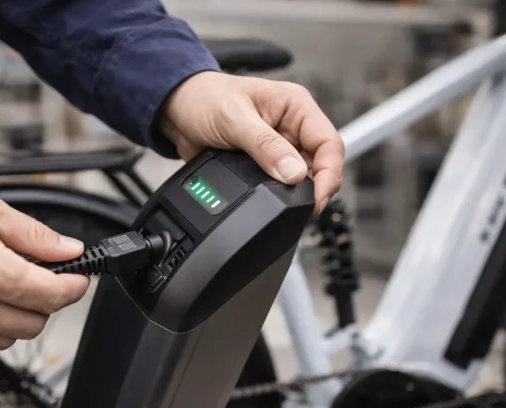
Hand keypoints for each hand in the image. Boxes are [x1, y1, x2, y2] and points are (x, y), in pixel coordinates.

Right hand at [0, 177, 88, 348]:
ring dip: (18, 316)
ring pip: (8, 338)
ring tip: (5, 285)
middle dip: (47, 301)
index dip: (74, 286)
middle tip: (40, 276)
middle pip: (35, 323)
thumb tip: (68, 250)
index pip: (53, 296)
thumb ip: (32, 235)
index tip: (77, 278)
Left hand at [160, 71, 343, 211]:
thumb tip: (295, 173)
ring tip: (288, 207)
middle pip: (321, 164)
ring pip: (303, 177)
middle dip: (316, 188)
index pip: (328, 142)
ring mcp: (280, 147)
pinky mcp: (265, 163)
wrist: (176, 110)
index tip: (317, 198)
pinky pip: (281, 183)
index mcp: (296, 106)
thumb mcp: (235, 119)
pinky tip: (274, 203)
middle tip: (305, 209)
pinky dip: (281, 195)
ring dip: (298, 193)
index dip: (329, 173)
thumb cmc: (204, 99)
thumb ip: (265, 146)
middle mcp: (293, 127)